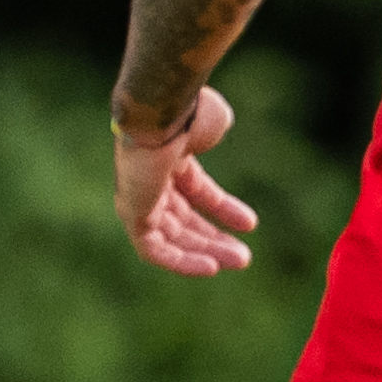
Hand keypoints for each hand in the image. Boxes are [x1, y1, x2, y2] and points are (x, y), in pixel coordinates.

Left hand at [113, 85, 259, 276]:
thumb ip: (213, 128)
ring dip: (205, 252)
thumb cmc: (186, 113)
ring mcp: (138, 197)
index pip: (195, 191)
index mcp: (168, 156)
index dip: (223, 208)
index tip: (250, 224)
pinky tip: (210, 268)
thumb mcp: (209, 121)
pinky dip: (180, 261)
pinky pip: (153, 249)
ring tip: (240, 261)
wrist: (159, 114)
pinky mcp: (131, 214)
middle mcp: (150, 179)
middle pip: (182, 219)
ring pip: (171, 237)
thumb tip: (216, 127)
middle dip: (213, 238)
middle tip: (242, 257)